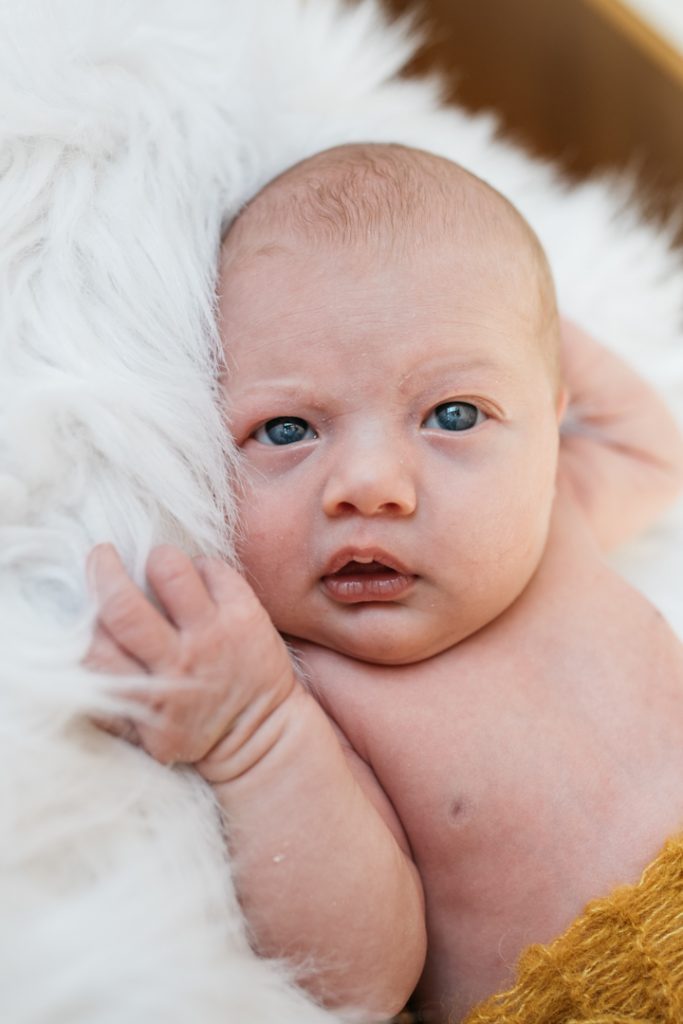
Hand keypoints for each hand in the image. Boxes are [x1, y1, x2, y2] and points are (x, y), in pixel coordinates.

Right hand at [86, 544, 295, 778]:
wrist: (263, 737)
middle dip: (104, 571)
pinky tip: (198, 580)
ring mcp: (215, 636)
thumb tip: (68, 668)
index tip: (85, 603)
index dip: (83, 621)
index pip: (96, 649)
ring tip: (157, 563)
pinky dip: (201, 565)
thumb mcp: (146, 736)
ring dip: (158, 560)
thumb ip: (107, 705)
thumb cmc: (195, 733)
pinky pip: (215, 570)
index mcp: (147, 697)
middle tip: (101, 554)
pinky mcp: (246, 616)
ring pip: (172, 574)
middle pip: (124, 607)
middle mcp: (179, 663)